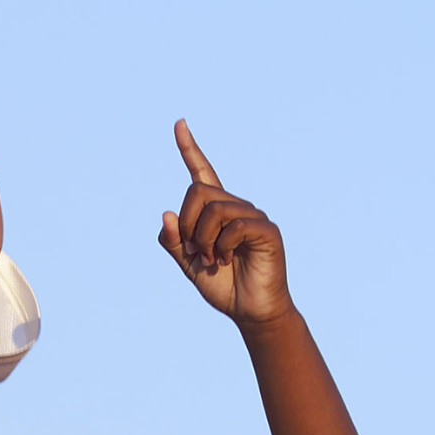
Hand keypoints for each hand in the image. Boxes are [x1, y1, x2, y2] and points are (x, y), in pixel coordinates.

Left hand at [158, 121, 293, 324]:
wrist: (249, 310)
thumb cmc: (222, 285)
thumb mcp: (188, 264)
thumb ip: (174, 241)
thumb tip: (167, 213)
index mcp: (216, 212)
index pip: (202, 173)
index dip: (189, 149)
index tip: (179, 123)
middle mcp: (236, 207)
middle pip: (198, 192)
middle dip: (187, 224)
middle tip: (194, 252)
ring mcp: (253, 216)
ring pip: (214, 209)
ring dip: (203, 240)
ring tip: (212, 260)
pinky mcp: (267, 230)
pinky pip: (235, 225)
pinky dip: (222, 246)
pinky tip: (227, 260)